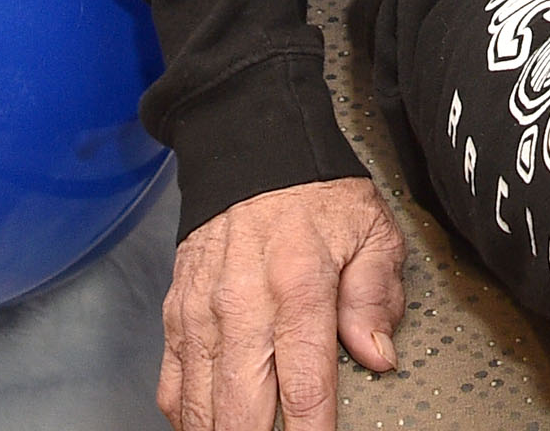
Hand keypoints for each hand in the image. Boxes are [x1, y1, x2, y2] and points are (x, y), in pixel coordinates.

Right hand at [154, 177, 405, 430]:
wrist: (249, 148)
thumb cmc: (316, 194)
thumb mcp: (371, 230)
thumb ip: (376, 295)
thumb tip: (377, 354)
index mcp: (299, 286)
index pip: (303, 383)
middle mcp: (242, 306)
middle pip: (241, 408)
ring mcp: (201, 314)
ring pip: (200, 406)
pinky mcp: (176, 315)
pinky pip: (172, 386)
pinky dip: (187, 417)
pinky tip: (208, 428)